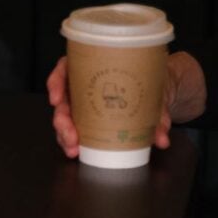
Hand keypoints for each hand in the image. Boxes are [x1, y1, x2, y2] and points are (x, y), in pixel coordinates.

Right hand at [45, 54, 175, 157]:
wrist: (159, 93)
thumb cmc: (152, 81)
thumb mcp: (157, 92)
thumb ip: (159, 114)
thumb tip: (161, 138)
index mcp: (94, 66)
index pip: (65, 68)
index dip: (56, 83)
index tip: (56, 99)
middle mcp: (84, 83)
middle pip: (62, 98)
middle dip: (61, 119)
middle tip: (71, 134)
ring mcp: (84, 102)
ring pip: (64, 116)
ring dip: (64, 134)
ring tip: (73, 148)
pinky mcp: (88, 119)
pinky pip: (74, 128)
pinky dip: (71, 141)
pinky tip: (75, 151)